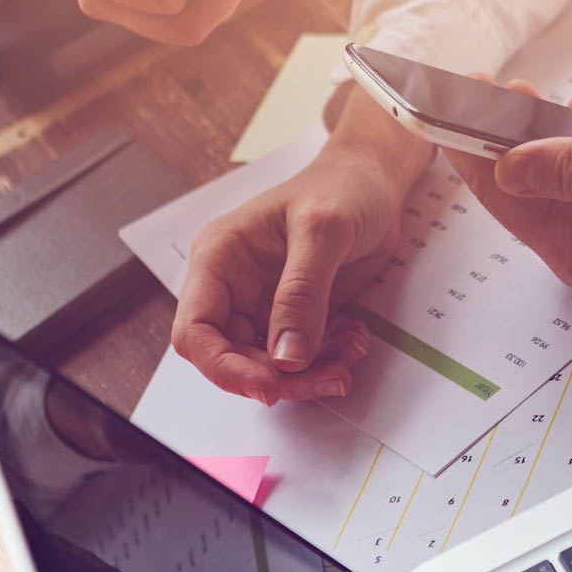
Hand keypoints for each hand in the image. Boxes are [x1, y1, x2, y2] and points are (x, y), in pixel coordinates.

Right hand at [171, 88, 433, 404]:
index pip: (195, 330)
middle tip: (328, 377)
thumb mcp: (324, 230)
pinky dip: (326, 360)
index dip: (223, 367)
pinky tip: (353, 340)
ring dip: (309, 373)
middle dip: (280, 377)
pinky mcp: (292, 316)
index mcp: (219, 258)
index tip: (268, 386)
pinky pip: (299, 357)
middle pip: (232, 357)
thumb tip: (286, 358)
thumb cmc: (342, 189)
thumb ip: (302, 293)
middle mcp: (232, 286)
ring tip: (349, 353)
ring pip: (268, 365)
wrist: (375, 184)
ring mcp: (262, 304)